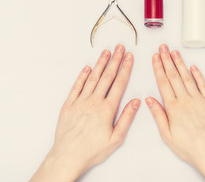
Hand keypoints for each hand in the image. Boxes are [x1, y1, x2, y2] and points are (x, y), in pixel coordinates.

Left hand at [31, 44, 139, 181]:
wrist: (68, 156)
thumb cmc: (92, 150)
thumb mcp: (116, 138)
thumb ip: (127, 118)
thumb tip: (136, 102)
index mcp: (107, 109)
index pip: (119, 84)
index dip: (125, 68)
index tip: (129, 57)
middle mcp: (94, 102)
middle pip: (107, 77)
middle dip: (115, 60)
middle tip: (119, 47)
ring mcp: (80, 102)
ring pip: (92, 78)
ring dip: (100, 64)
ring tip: (106, 52)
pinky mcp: (69, 105)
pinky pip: (76, 86)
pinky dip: (82, 76)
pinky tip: (87, 68)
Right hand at [146, 44, 204, 181]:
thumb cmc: (189, 147)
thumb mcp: (167, 135)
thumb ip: (158, 115)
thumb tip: (149, 100)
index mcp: (173, 108)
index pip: (164, 83)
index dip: (158, 68)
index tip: (155, 57)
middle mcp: (186, 101)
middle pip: (174, 76)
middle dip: (167, 60)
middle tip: (163, 48)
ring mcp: (199, 100)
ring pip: (188, 77)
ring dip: (181, 63)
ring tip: (175, 52)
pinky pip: (203, 85)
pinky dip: (198, 75)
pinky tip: (193, 67)